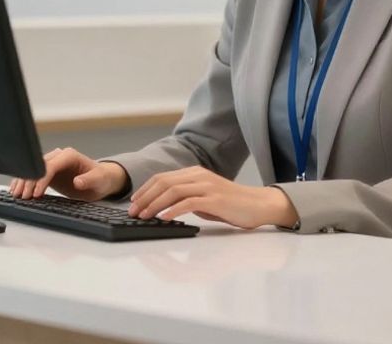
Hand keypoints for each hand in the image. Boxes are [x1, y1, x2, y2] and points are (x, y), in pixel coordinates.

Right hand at [9, 147, 128, 200]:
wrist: (101, 180)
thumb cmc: (101, 178)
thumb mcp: (99, 180)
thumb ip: (89, 180)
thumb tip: (78, 181)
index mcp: (69, 155)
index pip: (50, 166)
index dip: (41, 179)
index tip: (36, 193)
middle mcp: (58, 157)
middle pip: (38, 167)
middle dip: (29, 182)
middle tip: (23, 197)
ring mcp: (52, 164)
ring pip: (33, 171)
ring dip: (24, 182)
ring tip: (16, 194)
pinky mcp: (49, 173)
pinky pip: (34, 176)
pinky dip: (25, 183)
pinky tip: (17, 190)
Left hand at [127, 166, 297, 229]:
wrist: (259, 205)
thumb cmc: (233, 205)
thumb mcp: (205, 198)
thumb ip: (187, 198)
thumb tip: (165, 208)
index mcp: (194, 173)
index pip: (162, 178)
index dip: (145, 189)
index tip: (133, 202)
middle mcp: (198, 176)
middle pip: (163, 182)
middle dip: (144, 197)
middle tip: (132, 211)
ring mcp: (207, 186)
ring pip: (172, 191)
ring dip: (154, 204)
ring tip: (143, 216)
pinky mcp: (215, 199)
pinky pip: (188, 203)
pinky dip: (172, 210)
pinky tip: (163, 218)